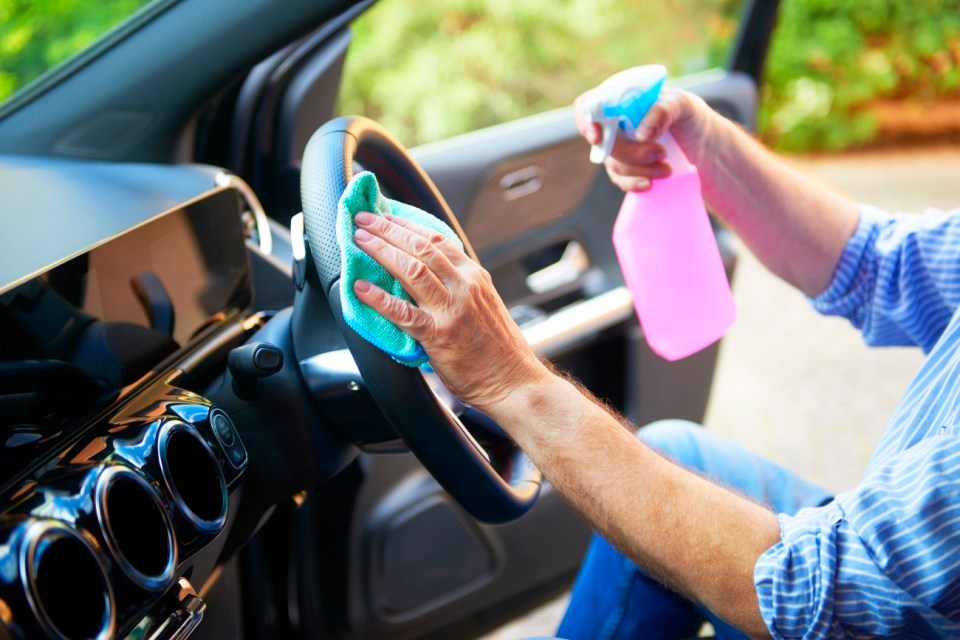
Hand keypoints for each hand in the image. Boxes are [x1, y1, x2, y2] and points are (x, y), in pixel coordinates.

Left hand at [350, 211, 550, 415]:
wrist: (513, 381)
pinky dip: (380, 298)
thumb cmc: (496, 348)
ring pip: (411, 270)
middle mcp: (464, 286)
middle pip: (420, 247)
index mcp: (473, 275)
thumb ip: (457, 286)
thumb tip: (425, 274)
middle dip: (387, 230)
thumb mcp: (483, 304)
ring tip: (359, 241)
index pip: (435, 239)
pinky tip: (362, 288)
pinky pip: (403, 313)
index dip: (405, 224)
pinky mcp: (438, 335)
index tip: (383, 216)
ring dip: (381, 251)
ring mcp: (451, 309)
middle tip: (363, 220)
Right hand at [573, 87, 709, 191]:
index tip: (597, 138)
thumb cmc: (690, 116)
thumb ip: (663, 111)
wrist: (703, 144)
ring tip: (668, 168)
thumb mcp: (683, 105)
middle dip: (630, 152)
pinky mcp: (626, 168)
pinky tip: (649, 185)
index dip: (586, 121)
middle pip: (602, 141)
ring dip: (639, 169)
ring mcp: (618, 147)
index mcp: (621, 98)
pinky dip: (633, 184)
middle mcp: (614, 123)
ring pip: (613, 163)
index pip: (588, 105)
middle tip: (661, 153)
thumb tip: (640, 134)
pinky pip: (619, 179)